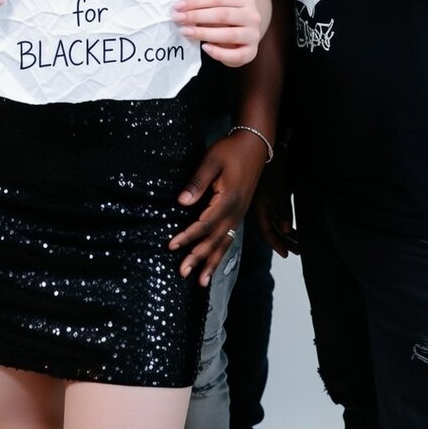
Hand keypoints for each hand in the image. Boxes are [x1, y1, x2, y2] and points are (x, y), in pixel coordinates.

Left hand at [169, 131, 266, 285]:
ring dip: (212, 262)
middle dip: (198, 257)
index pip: (204, 224)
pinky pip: (229, 238)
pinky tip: (214, 263)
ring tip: (201, 282)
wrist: (255, 146)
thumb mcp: (211, 161)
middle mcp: (235, 212)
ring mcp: (239, 214)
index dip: (188, 236)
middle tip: (183, 272)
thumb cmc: (231, 150)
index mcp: (228, 200)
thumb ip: (198, 182)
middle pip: (214, 240)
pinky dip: (221, 253)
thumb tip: (182, 202)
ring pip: (224, 244)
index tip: (172, 245)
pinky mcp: (239, 213)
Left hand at [173, 0, 260, 66]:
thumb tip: (181, 10)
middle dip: (197, 16)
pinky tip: (204, 47)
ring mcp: (253, 35)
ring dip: (204, 33)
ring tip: (186, 32)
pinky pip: (235, 55)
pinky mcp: (251, 52)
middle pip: (223, 15)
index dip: (196, 1)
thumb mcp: (220, 7)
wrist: (247, 33)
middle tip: (178, 19)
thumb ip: (204, 7)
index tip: (178, 6)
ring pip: (228, 34)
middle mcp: (252, 16)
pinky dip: (218, 52)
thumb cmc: (227, 17)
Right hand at [254, 145, 298, 256]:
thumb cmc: (273, 164)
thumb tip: (286, 228)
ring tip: (298, 241)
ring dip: (285, 232)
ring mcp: (264, 199)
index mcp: (260, 205)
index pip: (267, 230)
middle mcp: (261, 205)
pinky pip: (275, 212)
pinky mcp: (269, 192)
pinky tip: (291, 224)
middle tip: (297, 250)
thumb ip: (283, 208)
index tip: (286, 254)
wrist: (267, 144)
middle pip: (271, 228)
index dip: (276, 243)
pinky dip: (283, 220)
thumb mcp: (279, 187)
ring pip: (274, 221)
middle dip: (283, 240)